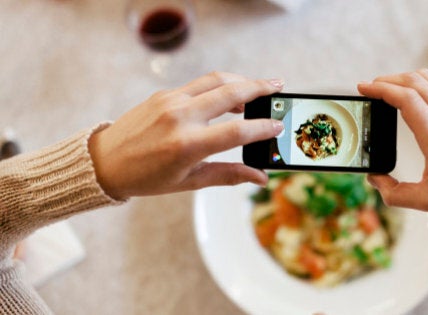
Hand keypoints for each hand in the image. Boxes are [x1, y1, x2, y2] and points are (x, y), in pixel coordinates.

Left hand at [88, 72, 284, 199]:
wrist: (104, 161)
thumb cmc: (146, 177)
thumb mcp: (189, 182)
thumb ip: (229, 175)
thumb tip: (261, 178)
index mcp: (187, 145)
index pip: (237, 131)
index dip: (262, 128)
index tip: (279, 126)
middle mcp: (180, 117)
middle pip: (231, 93)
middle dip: (260, 87)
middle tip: (280, 87)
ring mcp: (171, 101)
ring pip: (216, 80)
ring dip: (242, 80)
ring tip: (260, 86)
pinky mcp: (164, 94)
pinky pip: (199, 84)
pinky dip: (220, 85)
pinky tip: (230, 94)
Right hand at [358, 69, 427, 220]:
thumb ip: (394, 194)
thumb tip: (374, 179)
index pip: (406, 98)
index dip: (380, 89)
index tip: (362, 89)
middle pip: (412, 81)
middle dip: (385, 81)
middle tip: (368, 89)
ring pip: (426, 78)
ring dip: (401, 78)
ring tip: (385, 89)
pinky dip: (418, 83)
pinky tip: (408, 94)